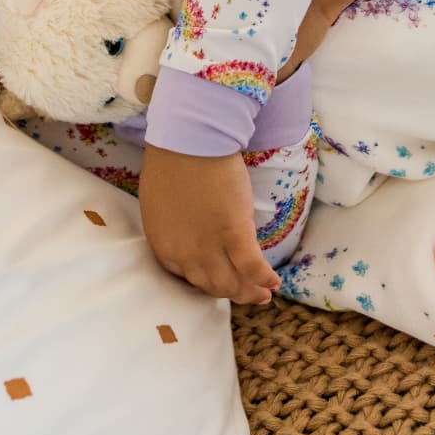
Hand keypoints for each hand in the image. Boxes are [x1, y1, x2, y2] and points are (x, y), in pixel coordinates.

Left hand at [139, 146, 279, 304]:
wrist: (187, 139)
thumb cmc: (170, 162)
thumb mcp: (160, 205)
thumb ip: (173, 228)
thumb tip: (188, 235)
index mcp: (164, 247)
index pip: (187, 279)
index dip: (206, 282)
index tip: (219, 281)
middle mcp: (186, 255)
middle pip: (211, 286)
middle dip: (230, 292)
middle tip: (247, 295)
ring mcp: (211, 246)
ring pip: (232, 283)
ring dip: (249, 292)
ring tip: (263, 294)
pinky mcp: (235, 233)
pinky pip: (251, 266)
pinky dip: (263, 278)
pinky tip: (274, 282)